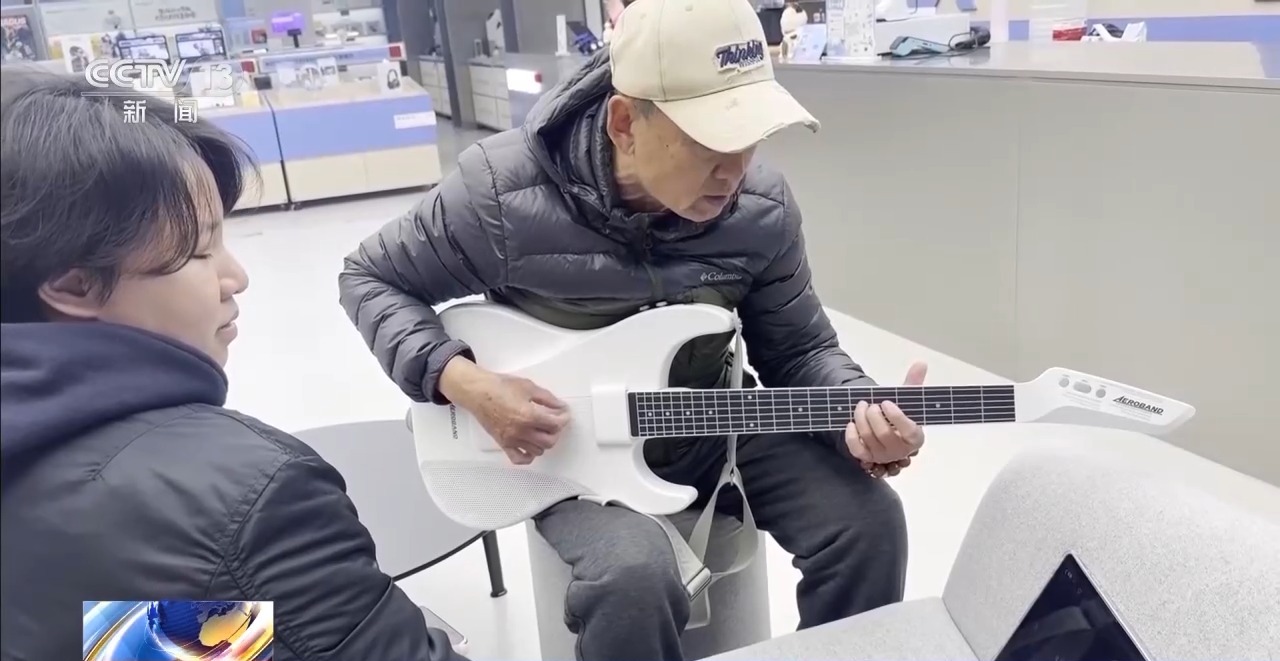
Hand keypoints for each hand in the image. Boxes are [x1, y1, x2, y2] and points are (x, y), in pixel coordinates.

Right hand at [442, 359, 569, 465]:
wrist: (478, 392)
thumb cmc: (499, 387)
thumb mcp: (529, 387)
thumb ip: (547, 398)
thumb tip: (559, 406)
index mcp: (529, 416)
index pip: (555, 424)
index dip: (563, 418)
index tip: (564, 414)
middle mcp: (521, 431)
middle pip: (549, 441)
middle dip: (556, 432)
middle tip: (555, 422)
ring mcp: (512, 440)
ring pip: (537, 451)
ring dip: (544, 442)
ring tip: (543, 431)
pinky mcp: (503, 443)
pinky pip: (519, 459)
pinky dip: (528, 456)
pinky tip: (531, 447)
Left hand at [846, 362, 927, 476]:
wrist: (888, 428)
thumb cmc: (900, 415)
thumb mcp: (908, 399)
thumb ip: (914, 382)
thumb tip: (921, 363)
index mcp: (915, 437)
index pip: (908, 430)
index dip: (896, 416)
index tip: (886, 402)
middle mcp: (900, 450)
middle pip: (883, 433)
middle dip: (873, 415)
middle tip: (870, 404)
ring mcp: (883, 456)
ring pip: (868, 438)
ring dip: (861, 418)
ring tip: (861, 406)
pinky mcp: (867, 458)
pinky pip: (856, 449)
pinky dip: (851, 435)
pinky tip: (851, 423)